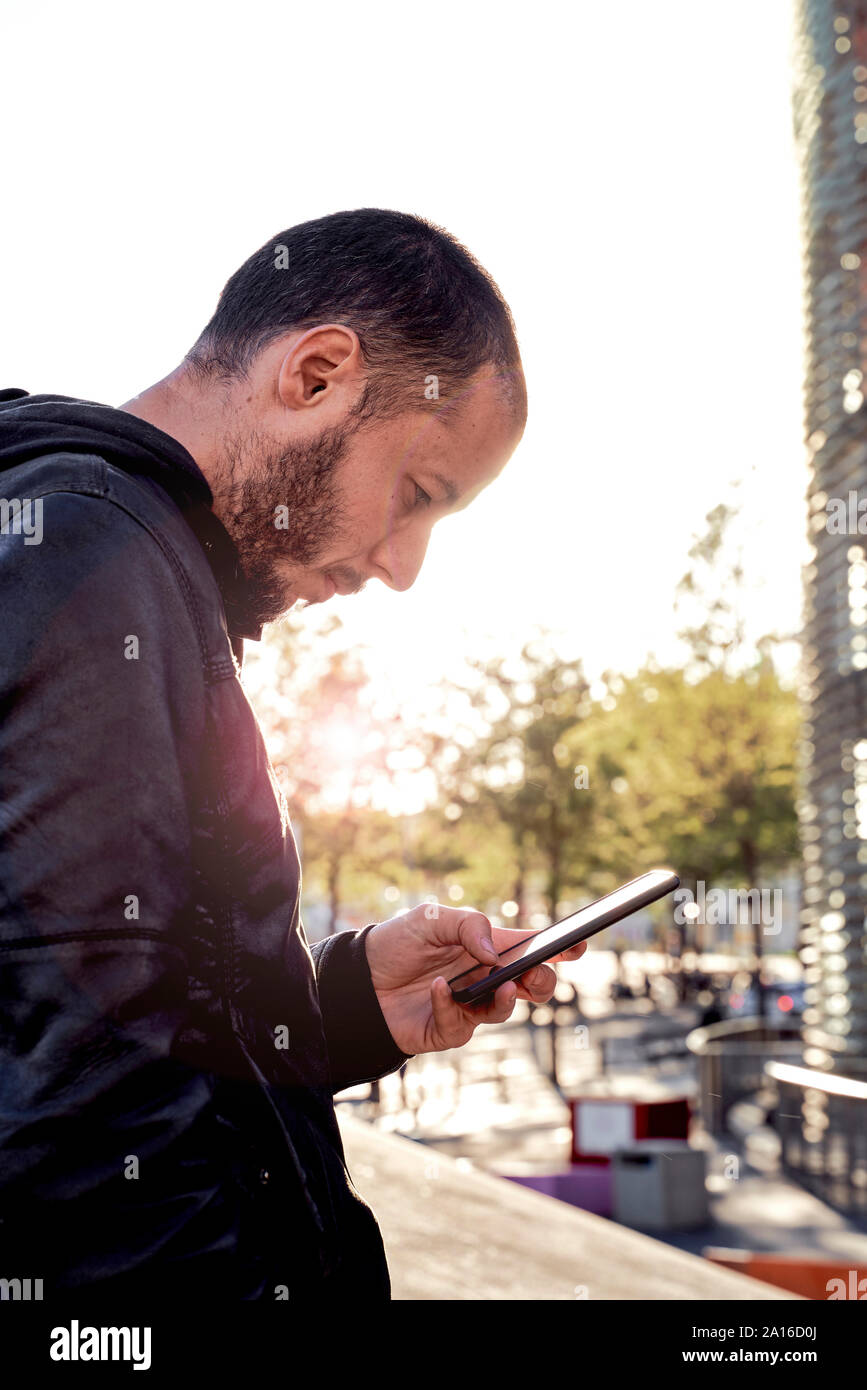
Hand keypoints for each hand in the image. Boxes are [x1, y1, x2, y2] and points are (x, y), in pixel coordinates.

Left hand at [364, 903, 586, 1054]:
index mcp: (487, 947)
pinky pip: (461, 1025)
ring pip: (506, 1010)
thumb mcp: (429, 919)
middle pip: (533, 985)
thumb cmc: (398, 943)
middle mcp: (486, 978)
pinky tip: (436, 990)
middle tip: (535, 976)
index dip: (560, 948)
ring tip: (496, 986)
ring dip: (504, 1000)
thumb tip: (495, 954)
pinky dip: (451, 1007)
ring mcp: (471, 1007)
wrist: (358, 980)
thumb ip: (467, 926)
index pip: (531, 947)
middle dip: (542, 981)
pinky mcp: (450, 1030)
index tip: (579, 945)